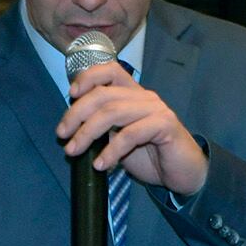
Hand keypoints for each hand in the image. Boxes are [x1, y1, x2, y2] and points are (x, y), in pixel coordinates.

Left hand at [58, 61, 208, 197]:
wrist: (183, 174)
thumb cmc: (151, 156)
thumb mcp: (119, 139)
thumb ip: (103, 127)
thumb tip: (72, 126)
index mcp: (133, 94)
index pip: (110, 70)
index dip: (88, 77)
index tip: (71, 94)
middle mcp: (145, 97)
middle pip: (103, 94)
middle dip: (76, 114)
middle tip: (62, 135)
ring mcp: (156, 110)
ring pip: (113, 112)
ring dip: (87, 133)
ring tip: (73, 151)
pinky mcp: (165, 126)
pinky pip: (131, 134)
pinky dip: (111, 151)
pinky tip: (101, 165)